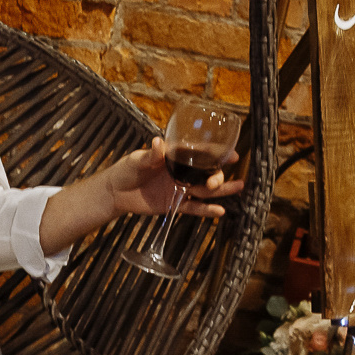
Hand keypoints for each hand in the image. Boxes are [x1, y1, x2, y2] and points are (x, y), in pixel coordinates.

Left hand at [103, 136, 243, 218]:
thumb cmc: (126, 170)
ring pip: (205, 190)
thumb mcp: (137, 160)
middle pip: (206, 173)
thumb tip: (159, 143)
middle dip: (216, 176)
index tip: (232, 155)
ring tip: (238, 187)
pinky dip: (206, 210)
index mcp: (175, 157)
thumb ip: (150, 155)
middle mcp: (182, 172)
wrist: (115, 192)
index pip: (200, 153)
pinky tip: (220, 212)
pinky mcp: (175, 205)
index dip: (217, 154)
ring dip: (221, 190)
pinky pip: (194, 208)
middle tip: (215, 181)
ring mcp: (180, 189)